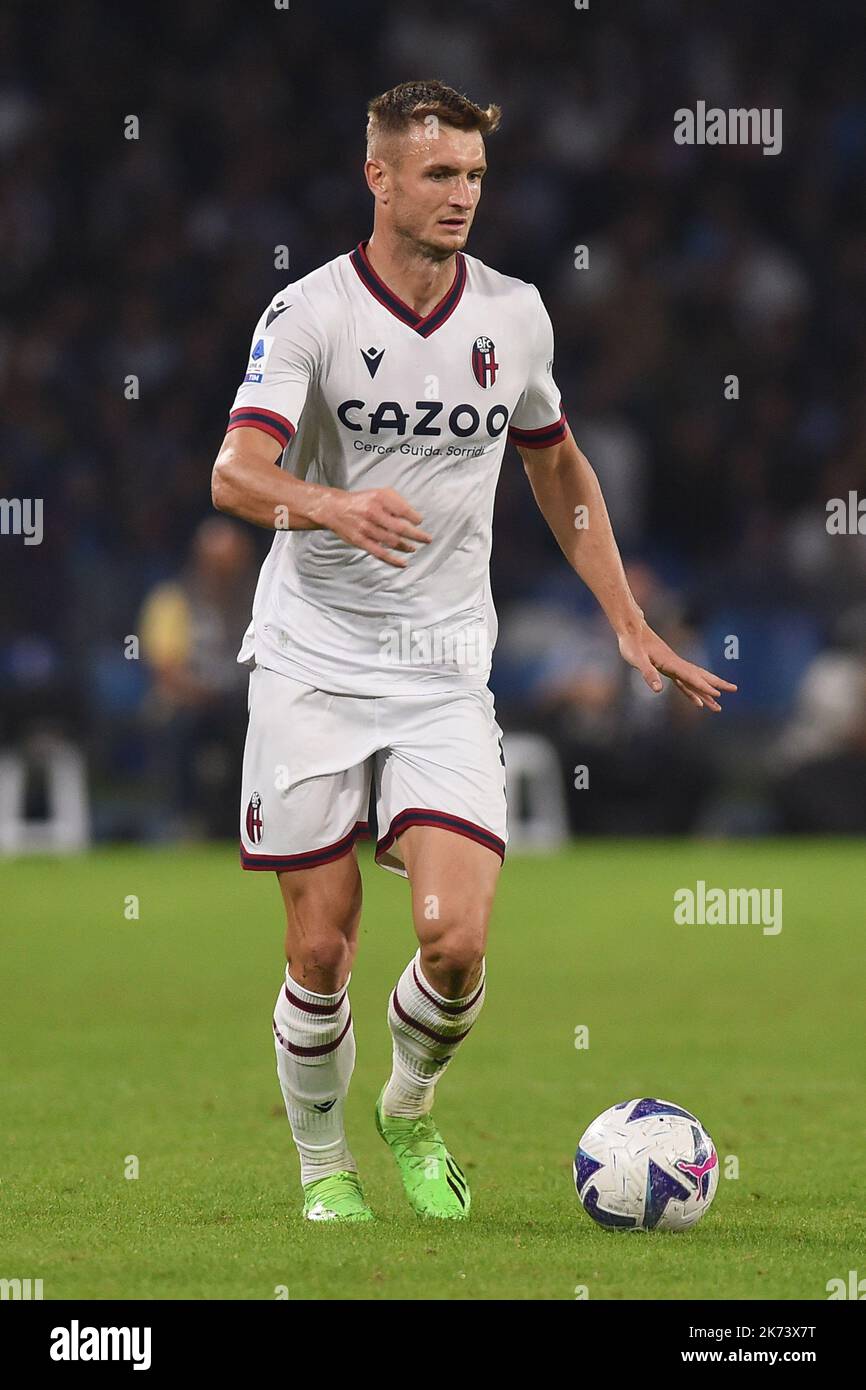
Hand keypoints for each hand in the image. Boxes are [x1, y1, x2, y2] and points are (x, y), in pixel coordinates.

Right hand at [316, 487, 431, 567]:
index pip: (403, 510)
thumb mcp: (379, 493)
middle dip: (417, 535)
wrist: (335, 509)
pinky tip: (403, 563)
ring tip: (414, 548)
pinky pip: (380, 553)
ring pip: (392, 541)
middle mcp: (373, 513)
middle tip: (428, 539)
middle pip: (400, 528)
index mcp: (379, 499)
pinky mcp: (361, 542)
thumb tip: (413, 517)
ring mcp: (366, 528)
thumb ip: (396, 502)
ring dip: (407, 547)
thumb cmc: (362, 501)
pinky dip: (393, 560)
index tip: (419, 521)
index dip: (415, 517)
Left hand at [618, 621, 737, 711]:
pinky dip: (693, 691)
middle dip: (717, 684)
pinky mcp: (668, 667)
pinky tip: (698, 701)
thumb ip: (648, 674)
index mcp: (670, 663)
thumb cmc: (631, 644)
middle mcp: (675, 664)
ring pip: (695, 680)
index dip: (703, 686)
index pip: (690, 677)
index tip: (717, 694)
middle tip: (734, 689)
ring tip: (719, 705)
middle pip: (700, 676)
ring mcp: (673, 666)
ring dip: (708, 691)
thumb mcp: (636, 659)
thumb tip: (658, 690)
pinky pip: (685, 682)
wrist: (631, 629)